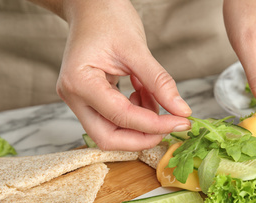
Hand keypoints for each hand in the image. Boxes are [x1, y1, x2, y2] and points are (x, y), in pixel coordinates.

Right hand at [56, 0, 190, 150]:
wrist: (92, 6)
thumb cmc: (109, 18)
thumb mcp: (137, 49)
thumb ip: (160, 83)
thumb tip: (181, 111)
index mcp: (80, 82)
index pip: (120, 116)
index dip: (154, 124)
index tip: (181, 122)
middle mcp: (74, 96)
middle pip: (108, 137)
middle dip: (143, 136)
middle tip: (170, 125)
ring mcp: (79, 99)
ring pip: (111, 131)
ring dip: (140, 122)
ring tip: (153, 94)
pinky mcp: (90, 98)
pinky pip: (114, 118)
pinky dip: (136, 112)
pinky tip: (143, 91)